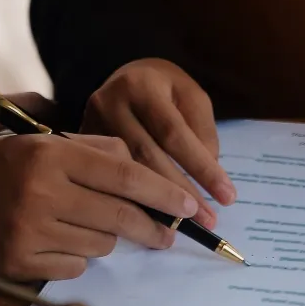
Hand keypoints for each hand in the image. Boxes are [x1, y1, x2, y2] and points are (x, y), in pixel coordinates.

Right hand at [0, 133, 198, 280]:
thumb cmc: (7, 161)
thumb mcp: (46, 138)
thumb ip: (94, 146)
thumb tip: (139, 167)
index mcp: (50, 154)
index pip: (123, 174)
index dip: (162, 191)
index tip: (188, 204)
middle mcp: (40, 191)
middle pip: (119, 216)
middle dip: (153, 227)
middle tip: (168, 233)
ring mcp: (28, 230)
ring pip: (101, 243)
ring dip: (105, 235)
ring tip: (82, 220)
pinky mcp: (19, 260)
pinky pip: (75, 264)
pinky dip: (76, 253)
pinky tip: (56, 237)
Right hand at [81, 58, 235, 228]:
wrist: (124, 78)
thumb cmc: (164, 89)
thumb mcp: (191, 97)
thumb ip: (202, 132)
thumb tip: (205, 176)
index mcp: (140, 86)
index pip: (173, 132)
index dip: (200, 167)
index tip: (227, 196)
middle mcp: (109, 103)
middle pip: (146, 156)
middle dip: (179, 193)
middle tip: (207, 221)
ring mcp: (88, 124)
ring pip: (122, 173)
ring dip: (155, 204)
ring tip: (182, 227)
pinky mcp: (76, 144)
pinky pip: (105, 178)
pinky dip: (130, 201)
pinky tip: (149, 221)